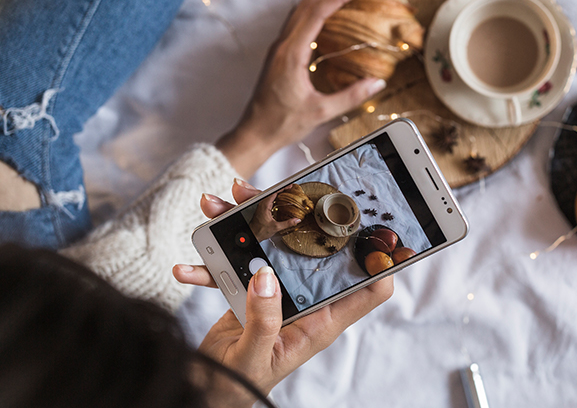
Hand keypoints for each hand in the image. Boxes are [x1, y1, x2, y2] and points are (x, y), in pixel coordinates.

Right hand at [173, 178, 392, 406]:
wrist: (208, 391)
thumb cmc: (239, 385)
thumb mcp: (255, 357)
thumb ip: (263, 321)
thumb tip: (266, 277)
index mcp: (321, 321)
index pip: (369, 288)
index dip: (380, 261)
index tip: (374, 228)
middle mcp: (305, 302)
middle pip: (314, 250)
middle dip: (294, 218)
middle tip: (263, 195)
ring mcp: (277, 294)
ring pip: (270, 248)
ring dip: (241, 226)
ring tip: (216, 208)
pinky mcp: (250, 293)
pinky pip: (235, 267)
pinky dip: (211, 263)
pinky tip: (188, 268)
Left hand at [216, 0, 385, 177]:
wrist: (254, 133)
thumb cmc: (282, 124)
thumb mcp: (321, 112)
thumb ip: (351, 96)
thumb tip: (377, 83)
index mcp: (291, 54)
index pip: (317, 13)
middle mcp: (282, 46)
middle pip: (307, 5)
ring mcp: (278, 49)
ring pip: (299, 11)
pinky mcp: (279, 55)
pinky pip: (296, 23)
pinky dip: (313, 11)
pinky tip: (325, 14)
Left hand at [248, 184, 300, 240]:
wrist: (253, 235)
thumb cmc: (259, 231)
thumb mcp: (276, 227)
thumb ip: (287, 223)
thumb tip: (296, 220)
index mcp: (264, 206)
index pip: (275, 193)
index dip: (283, 188)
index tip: (289, 186)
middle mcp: (262, 204)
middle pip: (273, 193)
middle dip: (282, 190)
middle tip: (290, 188)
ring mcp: (262, 206)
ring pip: (271, 197)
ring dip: (279, 194)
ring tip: (287, 193)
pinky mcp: (262, 209)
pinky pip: (270, 201)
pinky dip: (276, 199)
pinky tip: (281, 201)